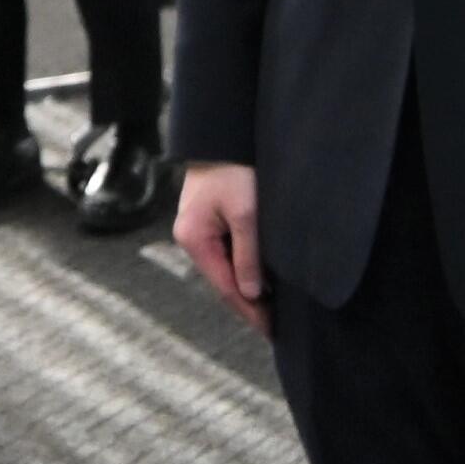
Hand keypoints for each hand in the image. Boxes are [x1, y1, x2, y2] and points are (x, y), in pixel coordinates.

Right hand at [172, 162, 266, 333]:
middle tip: (274, 324)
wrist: (224, 134)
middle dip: (248, 302)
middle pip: (222, 280)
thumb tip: (251, 292)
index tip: (271, 329)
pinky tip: (259, 276)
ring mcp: (197, 227)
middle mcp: (190, 236)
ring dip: (246, 285)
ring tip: (271, 306)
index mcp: (194, 238)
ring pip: (224, 267)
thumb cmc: (234, 169)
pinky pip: (225, 251)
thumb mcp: (246, 214)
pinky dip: (242, 266)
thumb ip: (248, 255)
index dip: (249, 311)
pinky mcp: (207, 218)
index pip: (225, 286)